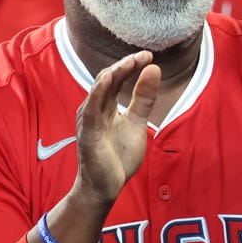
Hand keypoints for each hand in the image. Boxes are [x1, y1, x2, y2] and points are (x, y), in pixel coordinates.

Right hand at [73, 50, 160, 207]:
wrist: (105, 188)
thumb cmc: (117, 157)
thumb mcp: (137, 123)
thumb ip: (144, 98)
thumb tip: (154, 69)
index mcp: (106, 105)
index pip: (118, 78)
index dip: (132, 65)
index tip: (150, 55)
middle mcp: (95, 108)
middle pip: (108, 79)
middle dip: (126, 65)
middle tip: (144, 55)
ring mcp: (89, 119)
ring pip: (99, 89)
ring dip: (114, 73)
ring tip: (131, 61)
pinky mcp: (87, 132)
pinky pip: (91, 108)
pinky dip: (99, 91)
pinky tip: (108, 79)